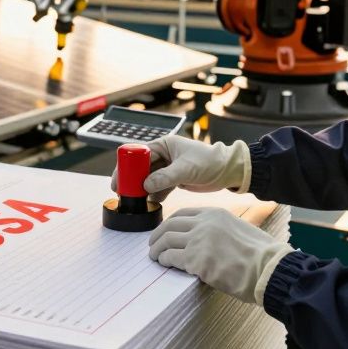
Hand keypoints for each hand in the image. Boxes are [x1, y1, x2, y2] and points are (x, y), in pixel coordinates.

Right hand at [110, 136, 250, 202]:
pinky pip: (159, 188)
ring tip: (136, 201)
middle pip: (141, 168)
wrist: (227, 171)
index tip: (120, 180)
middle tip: (124, 194)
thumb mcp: (186, 169)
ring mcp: (168, 168)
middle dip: (132, 180)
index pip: (138, 153)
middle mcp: (163, 155)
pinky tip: (151, 203)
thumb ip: (165, 177)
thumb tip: (146, 186)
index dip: (127, 166)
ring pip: (149, 179)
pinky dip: (154, 195)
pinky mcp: (174, 179)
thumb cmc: (209, 161)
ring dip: (142, 190)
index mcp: (164, 145)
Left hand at [148, 207, 293, 303]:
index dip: (170, 223)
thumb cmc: (259, 254)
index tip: (165, 231)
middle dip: (158, 235)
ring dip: (158, 249)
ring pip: (167, 241)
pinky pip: (171, 258)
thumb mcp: (238, 229)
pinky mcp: (196, 260)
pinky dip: (165, 261)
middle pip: (171, 225)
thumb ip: (219, 229)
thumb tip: (205, 239)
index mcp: (215, 214)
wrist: (268, 268)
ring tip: (155, 256)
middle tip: (153, 244)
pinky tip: (164, 264)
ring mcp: (199, 240)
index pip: (183, 214)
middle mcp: (204, 223)